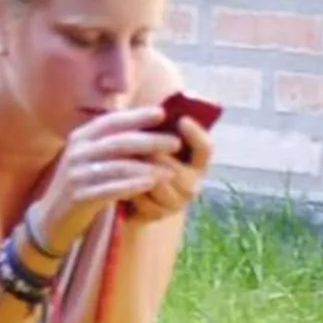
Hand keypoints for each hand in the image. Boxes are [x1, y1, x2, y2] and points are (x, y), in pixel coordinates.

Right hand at [32, 104, 182, 248]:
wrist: (53, 215)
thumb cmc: (81, 182)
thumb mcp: (90, 156)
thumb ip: (112, 142)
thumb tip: (147, 126)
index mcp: (80, 137)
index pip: (111, 121)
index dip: (136, 116)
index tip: (162, 113)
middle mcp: (76, 152)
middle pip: (118, 142)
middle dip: (150, 141)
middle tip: (176, 143)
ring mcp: (76, 174)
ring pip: (117, 166)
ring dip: (147, 167)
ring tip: (171, 170)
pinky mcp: (79, 196)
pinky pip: (110, 189)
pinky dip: (132, 186)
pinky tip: (150, 185)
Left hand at [117, 113, 212, 227]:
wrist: (125, 199)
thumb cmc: (139, 163)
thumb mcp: (151, 144)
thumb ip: (159, 129)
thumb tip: (158, 107)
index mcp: (195, 163)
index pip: (205, 148)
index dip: (196, 135)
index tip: (182, 120)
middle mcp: (192, 184)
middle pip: (176, 167)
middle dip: (153, 155)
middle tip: (135, 144)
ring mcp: (176, 202)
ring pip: (157, 184)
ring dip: (137, 171)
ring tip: (120, 161)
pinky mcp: (157, 215)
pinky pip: (142, 199)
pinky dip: (128, 189)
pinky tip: (117, 183)